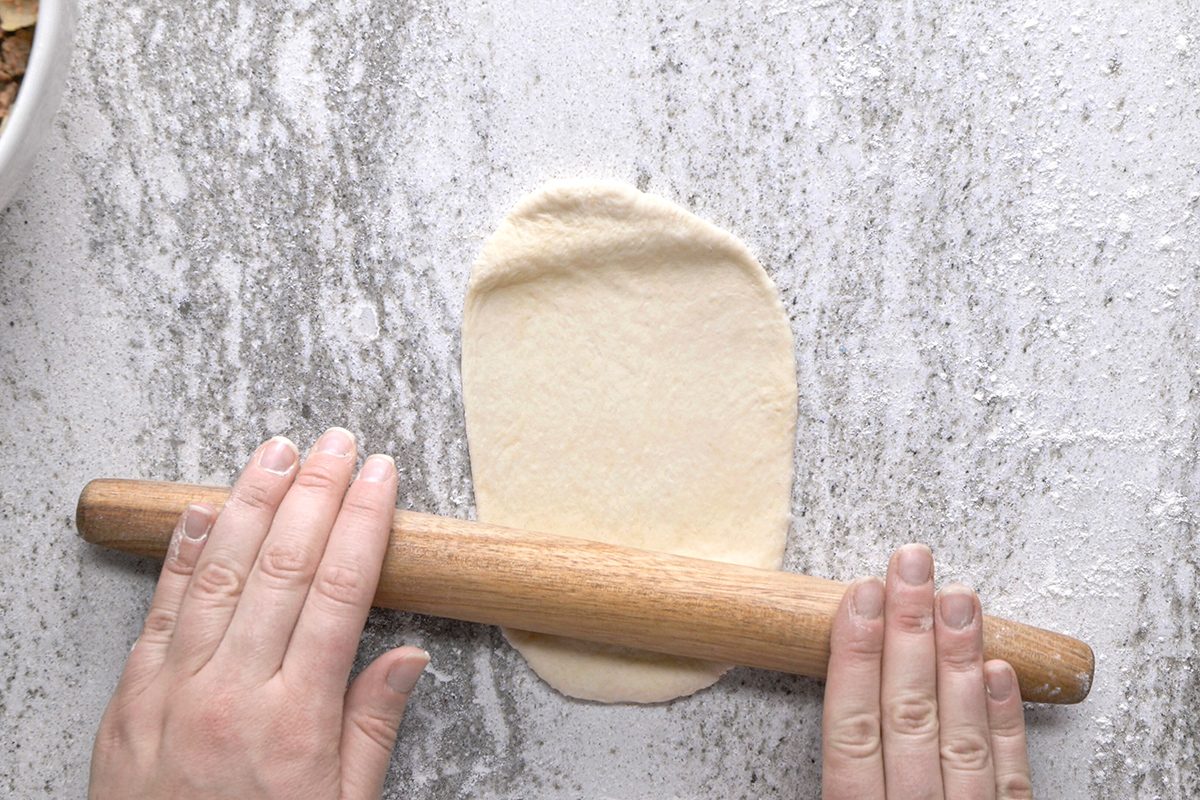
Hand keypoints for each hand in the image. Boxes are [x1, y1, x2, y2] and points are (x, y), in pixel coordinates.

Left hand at [89, 430, 428, 799]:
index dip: (362, 523)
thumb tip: (411, 655)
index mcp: (296, 721)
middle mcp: (233, 693)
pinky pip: (159, 608)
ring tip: (278, 452)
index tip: (379, 475)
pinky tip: (203, 507)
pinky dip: (182, 553)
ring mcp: (174, 689)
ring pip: (220, 573)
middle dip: (315, 492)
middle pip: (284, 567)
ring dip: (252, 503)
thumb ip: (371, 727)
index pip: (340, 593)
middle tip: (337, 442)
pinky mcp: (130, 696)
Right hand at [821, 544, 1031, 798]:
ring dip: (959, 658)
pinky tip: (999, 670)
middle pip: (907, 712)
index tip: (860, 595)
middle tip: (912, 566)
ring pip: (961, 734)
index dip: (856, 654)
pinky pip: (1010, 777)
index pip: (851, 724)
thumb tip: (838, 676)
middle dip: (908, 629)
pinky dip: (1005, 722)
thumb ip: (841, 765)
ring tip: (959, 596)